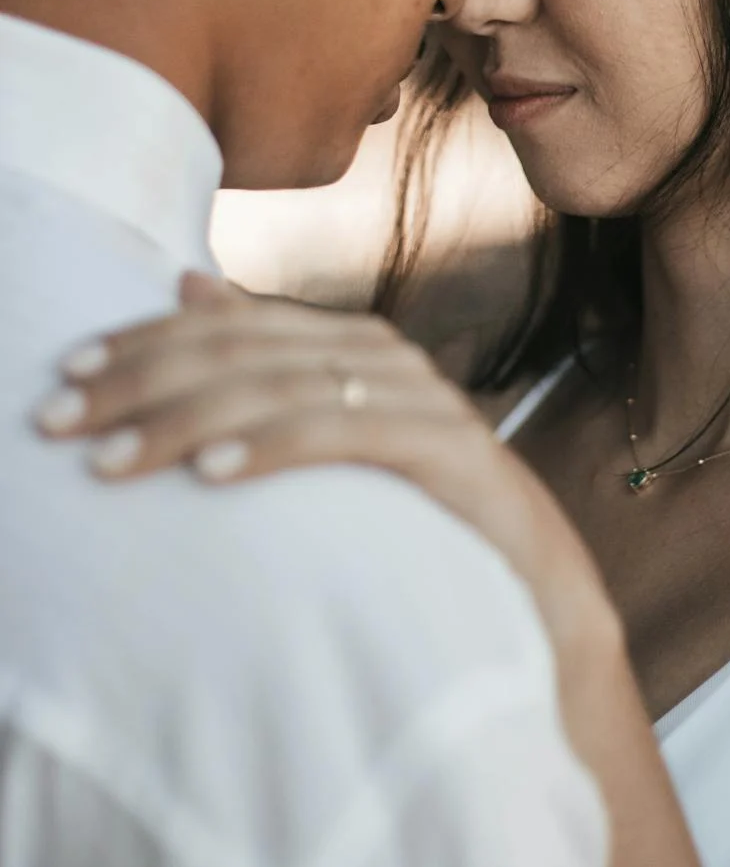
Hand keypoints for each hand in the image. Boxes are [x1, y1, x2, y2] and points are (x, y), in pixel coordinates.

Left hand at [36, 273, 698, 866]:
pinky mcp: (446, 450)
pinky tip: (210, 470)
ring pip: (281, 385)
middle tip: (57, 420)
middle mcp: (381, 356)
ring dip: (185, 418)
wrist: (535, 584)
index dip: (141, 340)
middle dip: (140, 380)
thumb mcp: (333, 432)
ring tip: (110, 460)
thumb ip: (269, 358)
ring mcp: (418, 398)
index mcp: (348, 342)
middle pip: (242, 346)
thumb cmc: (418, 512)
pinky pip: (344, 434)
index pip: (225, 321)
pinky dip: (271, 444)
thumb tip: (190, 282)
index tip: (64, 373)